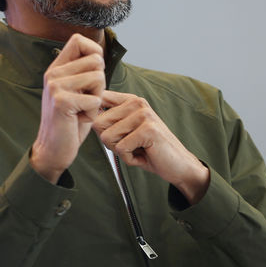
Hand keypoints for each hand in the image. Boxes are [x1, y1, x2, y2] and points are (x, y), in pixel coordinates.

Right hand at [30, 34, 105, 182]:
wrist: (53, 149)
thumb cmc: (69, 120)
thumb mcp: (75, 90)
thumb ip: (82, 72)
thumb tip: (98, 54)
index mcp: (56, 68)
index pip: (78, 39)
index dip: (94, 52)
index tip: (93, 72)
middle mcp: (53, 74)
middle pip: (96, 61)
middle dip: (100, 83)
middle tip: (86, 99)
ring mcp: (55, 86)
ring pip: (99, 79)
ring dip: (97, 99)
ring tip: (81, 109)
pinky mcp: (62, 101)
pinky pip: (95, 100)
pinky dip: (92, 114)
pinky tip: (78, 120)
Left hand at [93, 91, 209, 203]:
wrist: (179, 166)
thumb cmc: (151, 150)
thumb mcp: (128, 130)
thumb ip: (110, 120)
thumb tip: (86, 114)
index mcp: (131, 100)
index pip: (99, 100)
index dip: (95, 118)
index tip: (110, 130)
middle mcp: (137, 103)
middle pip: (97, 123)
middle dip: (110, 141)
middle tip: (130, 145)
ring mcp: (143, 115)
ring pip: (107, 137)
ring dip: (120, 151)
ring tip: (138, 149)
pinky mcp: (148, 130)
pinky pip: (121, 149)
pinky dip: (130, 159)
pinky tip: (144, 155)